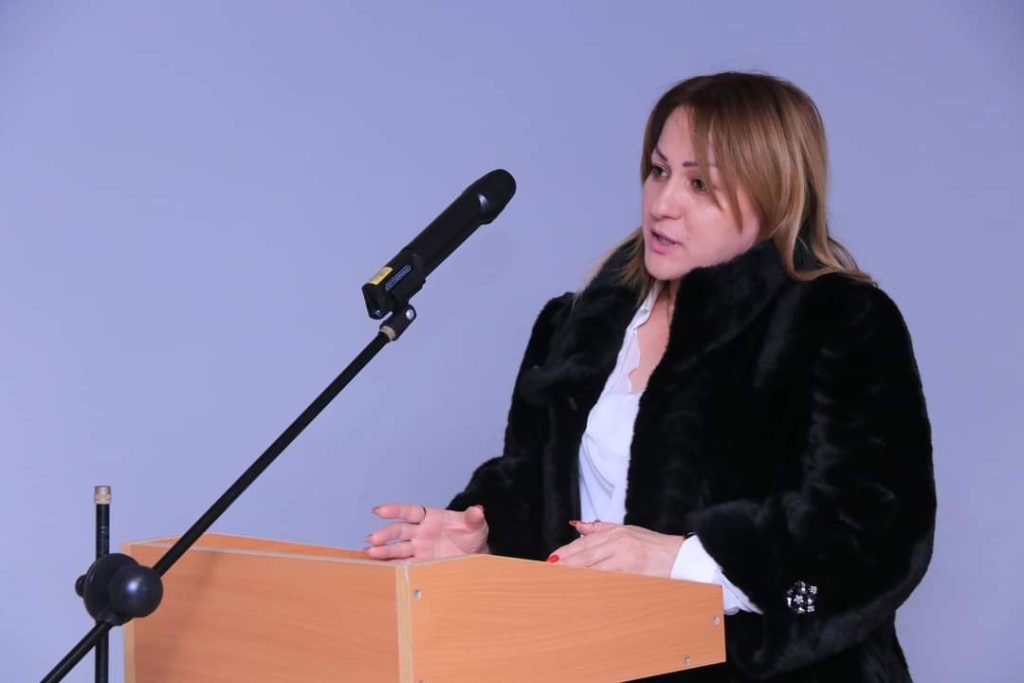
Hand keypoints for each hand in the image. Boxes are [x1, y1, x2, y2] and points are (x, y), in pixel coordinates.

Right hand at [363, 502, 488, 560]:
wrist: (475, 555)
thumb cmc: (472, 534)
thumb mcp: (476, 525)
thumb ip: (473, 518)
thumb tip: (478, 510)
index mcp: (430, 517)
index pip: (409, 512)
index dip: (394, 510)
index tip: (379, 511)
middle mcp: (420, 532)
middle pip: (399, 531)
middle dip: (386, 534)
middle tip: (373, 539)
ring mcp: (418, 549)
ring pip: (397, 549)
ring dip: (383, 551)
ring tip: (368, 553)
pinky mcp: (421, 563)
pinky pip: (404, 564)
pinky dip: (392, 566)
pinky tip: (379, 568)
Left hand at [549, 520, 682, 577]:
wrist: (680, 556)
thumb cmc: (654, 545)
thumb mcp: (627, 531)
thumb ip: (600, 529)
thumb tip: (577, 525)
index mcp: (616, 532)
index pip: (584, 542)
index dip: (566, 552)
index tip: (552, 560)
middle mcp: (618, 542)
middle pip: (585, 554)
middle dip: (565, 563)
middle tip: (549, 571)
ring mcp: (625, 556)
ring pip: (593, 566)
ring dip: (575, 573)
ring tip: (559, 580)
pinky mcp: (632, 570)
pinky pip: (608, 577)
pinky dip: (594, 582)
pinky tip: (583, 586)